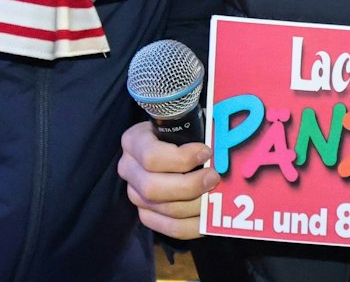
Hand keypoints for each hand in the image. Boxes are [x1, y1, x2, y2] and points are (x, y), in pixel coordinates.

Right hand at [117, 120, 216, 240]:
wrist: (174, 143)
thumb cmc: (183, 130)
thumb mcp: (185, 122)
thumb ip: (196, 127)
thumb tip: (220, 141)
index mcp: (134, 141)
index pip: (151, 156)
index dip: (181, 158)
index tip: (206, 152)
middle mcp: (128, 169)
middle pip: (153, 188)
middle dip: (189, 185)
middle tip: (214, 177)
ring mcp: (135, 194)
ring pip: (164, 209)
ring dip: (195, 204)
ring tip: (216, 194)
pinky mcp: (147, 213)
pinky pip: (169, 227)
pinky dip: (193, 225)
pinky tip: (209, 215)